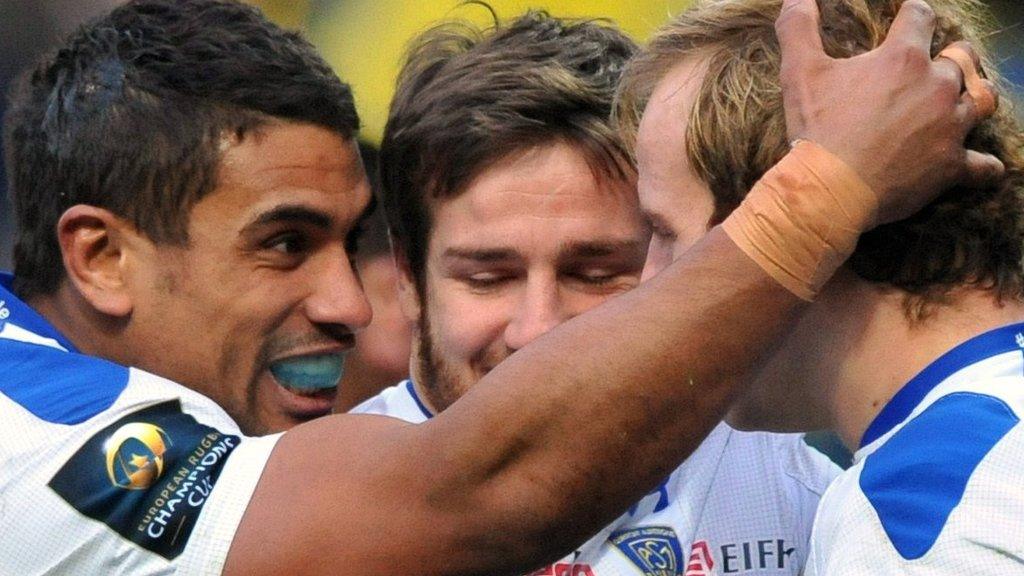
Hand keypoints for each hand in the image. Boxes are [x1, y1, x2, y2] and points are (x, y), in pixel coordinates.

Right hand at [775, 0, 1003, 226]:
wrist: (830, 190)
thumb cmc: (818, 129)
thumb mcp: (799, 73)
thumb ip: (799, 28)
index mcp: (903, 58)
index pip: (920, 17)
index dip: (914, 16)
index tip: (908, 20)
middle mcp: (936, 86)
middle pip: (963, 57)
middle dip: (952, 58)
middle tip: (935, 69)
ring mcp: (950, 126)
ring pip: (982, 101)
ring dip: (973, 98)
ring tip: (960, 104)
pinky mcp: (953, 165)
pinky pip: (985, 166)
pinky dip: (984, 167)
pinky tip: (979, 166)